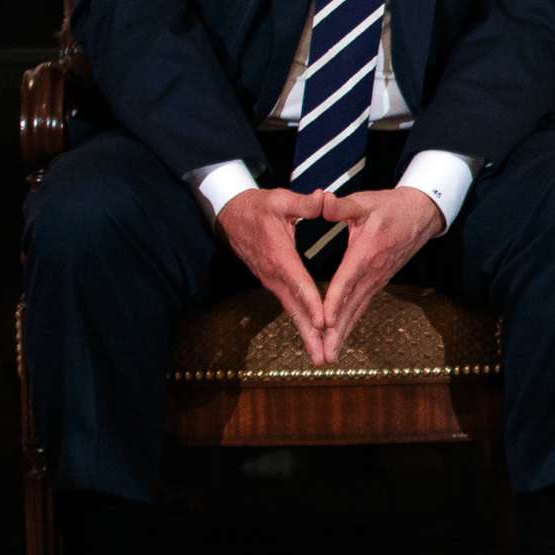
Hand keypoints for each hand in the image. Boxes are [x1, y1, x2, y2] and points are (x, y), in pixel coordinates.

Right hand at [216, 186, 332, 360]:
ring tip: (320, 356)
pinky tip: (312, 337)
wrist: (230, 215)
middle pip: (295, 307)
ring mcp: (271, 280)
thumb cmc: (258, 206)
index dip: (311, 302)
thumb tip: (323, 198)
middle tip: (324, 357)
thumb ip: (304, 202)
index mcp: (279, 255)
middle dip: (310, 333)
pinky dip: (301, 322)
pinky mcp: (272, 282)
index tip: (324, 321)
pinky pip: (289, 305)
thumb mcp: (280, 199)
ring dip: (306, 334)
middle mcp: (274, 274)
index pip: (298, 282)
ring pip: (292, 310)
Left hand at [314, 187, 444, 361]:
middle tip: (325, 353)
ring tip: (330, 354)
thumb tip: (321, 200)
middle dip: (337, 331)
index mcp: (366, 252)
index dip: (334, 301)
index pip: (346, 281)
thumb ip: (341, 205)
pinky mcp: (379, 281)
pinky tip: (341, 335)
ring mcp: (378, 279)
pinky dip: (351, 322)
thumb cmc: (391, 207)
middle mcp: (373, 271)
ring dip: (343, 333)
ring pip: (358, 310)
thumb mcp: (365, 201)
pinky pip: (363, 305)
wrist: (421, 215)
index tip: (323, 321)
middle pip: (352, 306)